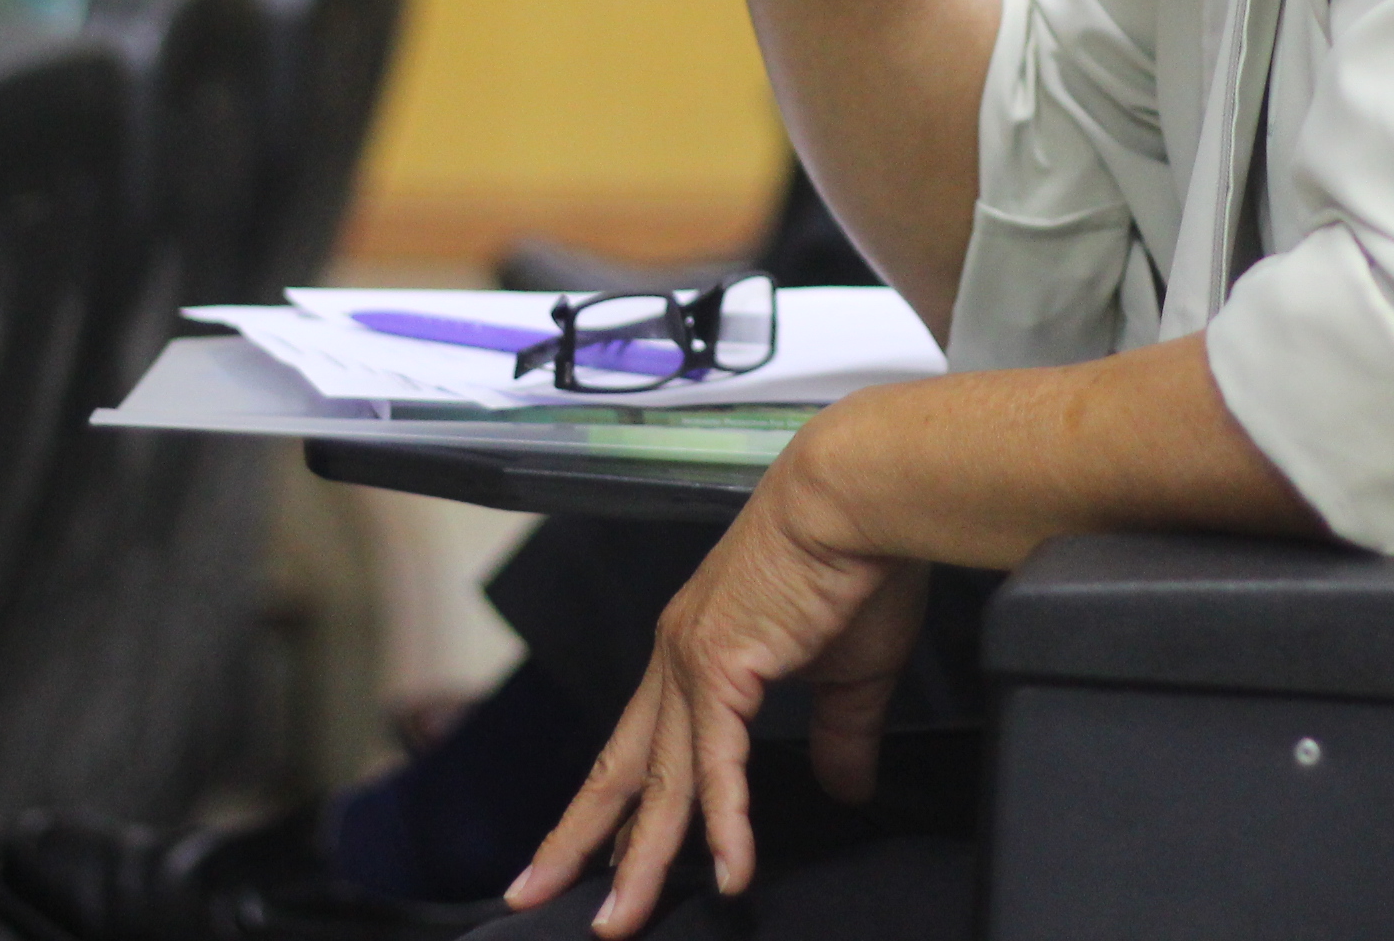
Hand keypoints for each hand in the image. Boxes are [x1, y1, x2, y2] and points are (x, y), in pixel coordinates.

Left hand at [502, 428, 926, 934]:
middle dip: (578, 842)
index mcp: (698, 650)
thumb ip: (837, 734)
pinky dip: (724, 822)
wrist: (857, 496)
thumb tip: (845, 788)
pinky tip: (730, 870)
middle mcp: (679, 657)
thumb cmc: (854, 561)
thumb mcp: (847, 670)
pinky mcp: (724, 665)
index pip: (645, 749)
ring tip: (619, 921)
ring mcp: (693, 662)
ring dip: (640, 860)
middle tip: (536, 895)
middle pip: (621, 772)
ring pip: (660, 783)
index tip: (591, 855)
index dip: (618, 808)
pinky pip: (718, 764)